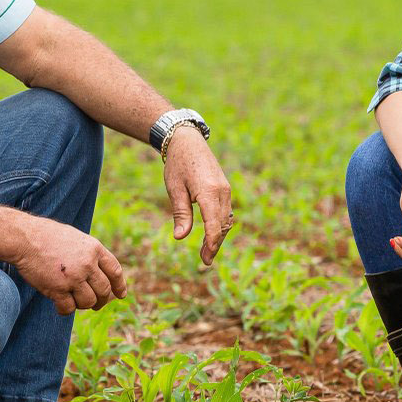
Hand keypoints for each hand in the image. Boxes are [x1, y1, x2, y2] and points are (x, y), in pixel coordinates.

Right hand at [10, 216, 127, 315]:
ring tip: (73, 300)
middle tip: (95, 305)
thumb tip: (100, 277)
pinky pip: (68, 308)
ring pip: (88, 302)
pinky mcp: (57, 289)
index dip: (119, 285)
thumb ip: (90, 255)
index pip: (114, 271)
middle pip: (103, 290)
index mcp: (94, 249)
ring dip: (82, 304)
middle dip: (101, 300)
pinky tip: (60, 306)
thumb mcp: (76, 239)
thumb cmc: (48, 237)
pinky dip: (65, 310)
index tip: (120, 295)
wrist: (25, 238)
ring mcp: (73, 277)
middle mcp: (87, 264)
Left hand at [163, 126, 234, 265]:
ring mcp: (226, 189)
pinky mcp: (225, 188)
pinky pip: (226, 211)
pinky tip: (212, 235)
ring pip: (226, 219)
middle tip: (205, 262)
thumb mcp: (174, 189)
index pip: (213, 223)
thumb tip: (181, 237)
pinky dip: (220, 225)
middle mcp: (222, 191)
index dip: (211, 242)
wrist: (187, 140)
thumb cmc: (178, 163)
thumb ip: (180, 213)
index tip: (206, 258)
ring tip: (208, 252)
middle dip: (215, 244)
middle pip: (222, 224)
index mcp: (208, 191)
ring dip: (219, 236)